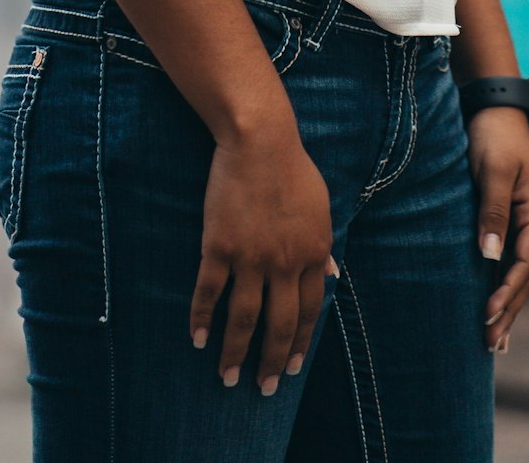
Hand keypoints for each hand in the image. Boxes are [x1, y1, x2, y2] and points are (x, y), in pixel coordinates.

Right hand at [189, 113, 335, 394]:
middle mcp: (284, 263)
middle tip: (263, 388)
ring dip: (234, 353)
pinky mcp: (219, 247)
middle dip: (271, 362)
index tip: (293, 368)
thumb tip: (332, 278)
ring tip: (227, 378)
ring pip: (243, 319)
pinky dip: (201, 319)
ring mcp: (250, 257)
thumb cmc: (292, 168)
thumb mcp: (321, 209)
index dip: (300, 344)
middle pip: (278, 326)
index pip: (308, 313)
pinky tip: (197, 339)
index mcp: (312, 255)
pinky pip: (209, 292)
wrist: (260, 140)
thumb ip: (323, 247)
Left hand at [467, 109, 528, 352]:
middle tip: (492, 343)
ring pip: (520, 271)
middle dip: (511, 309)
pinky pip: (510, 258)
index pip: (526, 263)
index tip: (489, 313)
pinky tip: (495, 300)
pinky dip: (504, 282)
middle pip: (526, 275)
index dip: (508, 291)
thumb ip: (493, 212)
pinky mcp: (509, 215)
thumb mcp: (493, 171)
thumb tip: (490, 256)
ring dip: (510, 302)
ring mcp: (524, 219)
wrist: (493, 106)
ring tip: (497, 337)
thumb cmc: (492, 135)